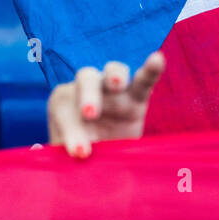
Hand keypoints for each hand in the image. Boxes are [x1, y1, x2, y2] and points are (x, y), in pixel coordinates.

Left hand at [46, 52, 164, 157]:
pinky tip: (157, 60)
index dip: (71, 130)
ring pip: (114, 71)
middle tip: (90, 115)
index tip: (79, 153)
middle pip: (86, 80)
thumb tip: (61, 151)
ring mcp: (114, 90)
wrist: (102, 159)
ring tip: (117, 84)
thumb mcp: (68, 156)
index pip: (65, 109)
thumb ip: (64, 151)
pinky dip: (151, 70)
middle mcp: (87, 88)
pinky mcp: (137, 97)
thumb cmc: (79, 154)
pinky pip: (144, 80)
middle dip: (88, 96)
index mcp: (63, 102)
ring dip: (114, 75)